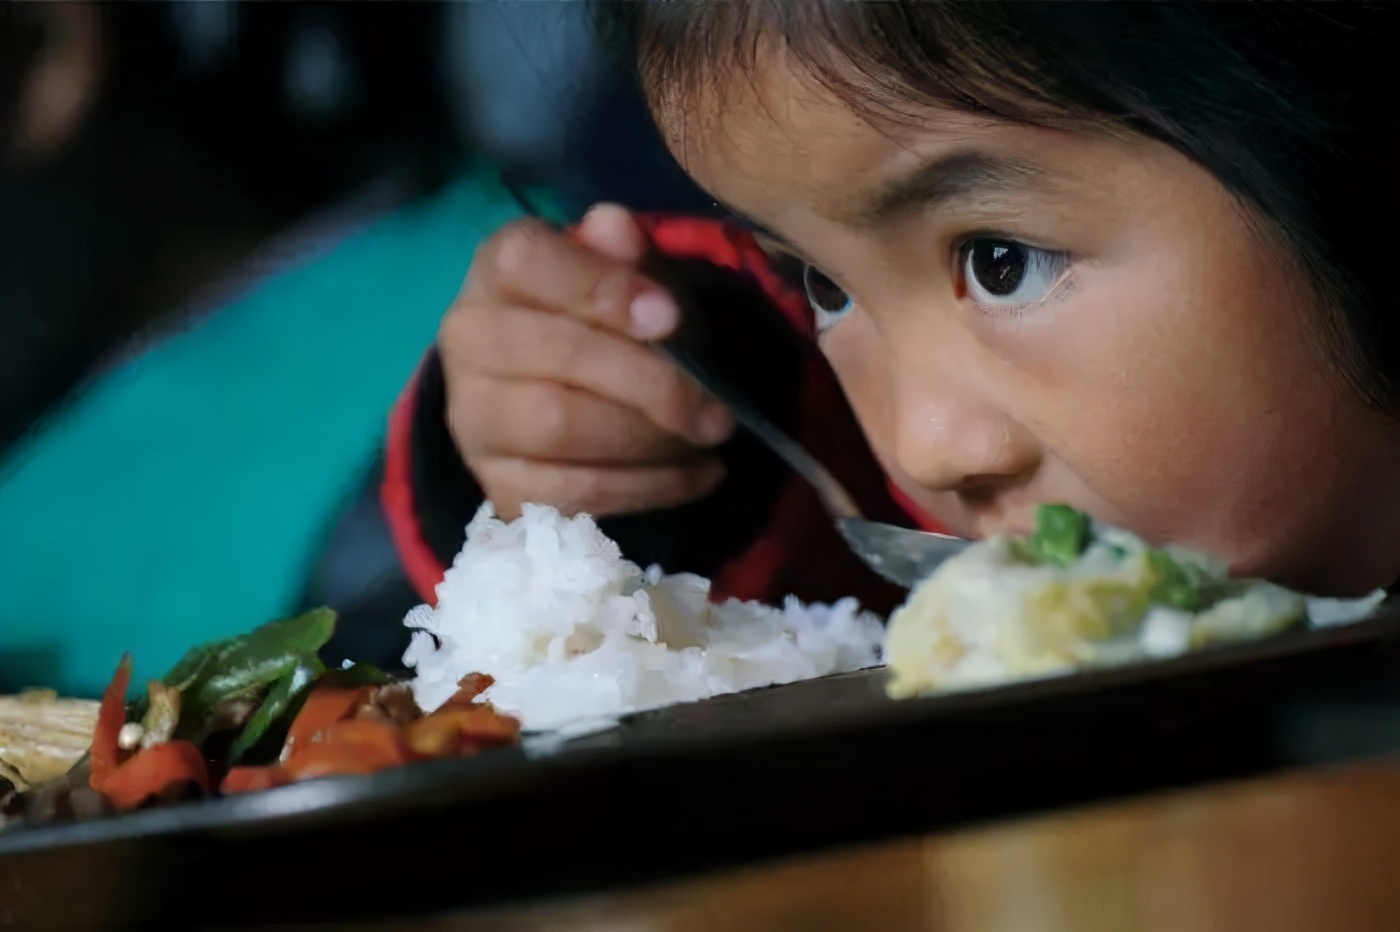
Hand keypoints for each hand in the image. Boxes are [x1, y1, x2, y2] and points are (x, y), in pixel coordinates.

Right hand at [439, 204, 735, 519]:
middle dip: (652, 384)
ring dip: (652, 439)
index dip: (602, 288)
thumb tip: (616, 228)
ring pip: (560, 429)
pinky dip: (647, 488)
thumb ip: (627, 253)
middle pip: (557, 358)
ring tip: (708, 436)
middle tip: (717, 407)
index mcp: (499, 269)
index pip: (528, 263)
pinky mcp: (495, 481)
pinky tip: (696, 475)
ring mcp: (475, 417)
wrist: (555, 387)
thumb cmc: (604, 318)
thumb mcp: (629, 276)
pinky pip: (572, 492)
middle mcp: (470, 338)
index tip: (670, 317)